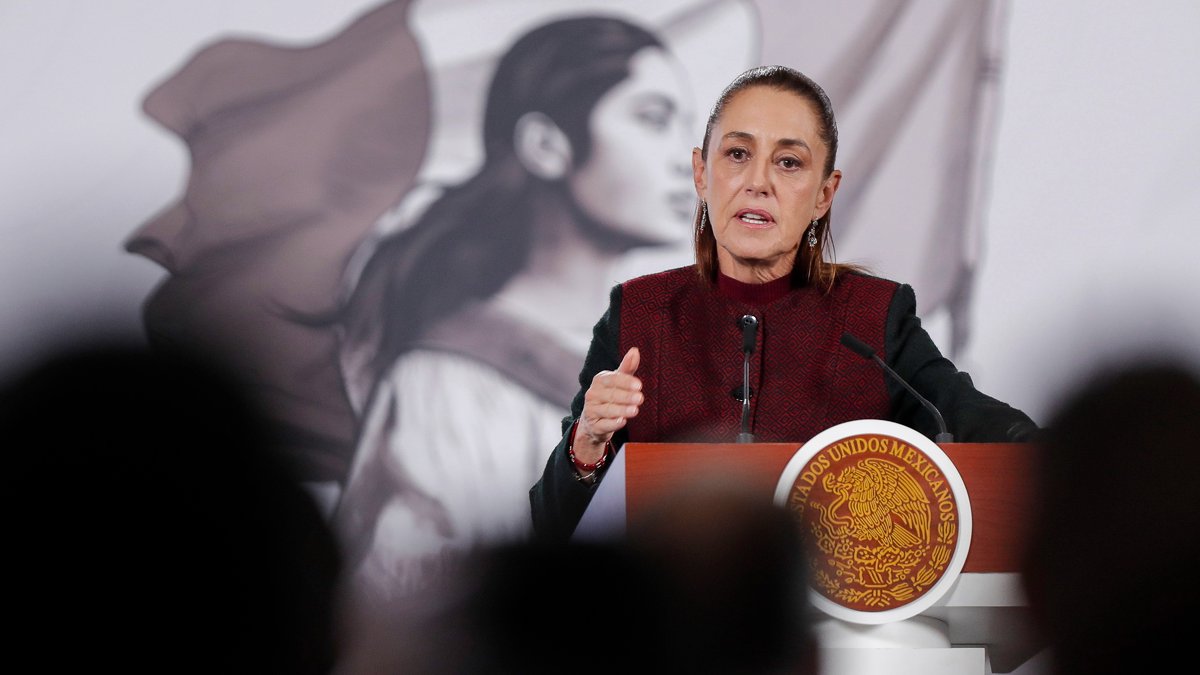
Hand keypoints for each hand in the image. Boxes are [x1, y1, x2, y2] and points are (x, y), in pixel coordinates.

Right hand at [574, 347, 641, 463]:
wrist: (594, 421)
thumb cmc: (609, 396)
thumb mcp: (618, 381)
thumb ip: (627, 367)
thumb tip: (635, 350)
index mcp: (599, 380)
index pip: (612, 379)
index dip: (626, 382)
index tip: (639, 385)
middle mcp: (593, 394)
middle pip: (611, 395)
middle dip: (626, 397)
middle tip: (640, 398)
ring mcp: (591, 410)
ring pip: (608, 410)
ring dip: (622, 410)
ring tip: (635, 410)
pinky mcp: (594, 425)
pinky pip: (604, 424)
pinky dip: (613, 424)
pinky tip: (622, 422)